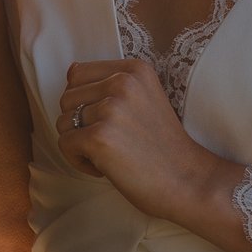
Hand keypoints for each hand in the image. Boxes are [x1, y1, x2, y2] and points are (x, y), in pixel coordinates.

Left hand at [56, 58, 223, 220]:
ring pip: (62, 121)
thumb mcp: (143, 99)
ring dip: (79, 143)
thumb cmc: (162, 146)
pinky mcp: (100, 137)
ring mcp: (111, 109)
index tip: (108, 122)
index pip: (77, 74)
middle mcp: (122, 82)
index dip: (85, 102)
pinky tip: (104, 168)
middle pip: (67, 97)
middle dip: (79, 124)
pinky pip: (64, 144)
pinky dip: (78, 161)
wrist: (188, 181)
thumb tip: (70, 70)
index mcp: (134, 69)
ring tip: (109, 154)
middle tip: (110, 142)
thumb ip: (110, 83)